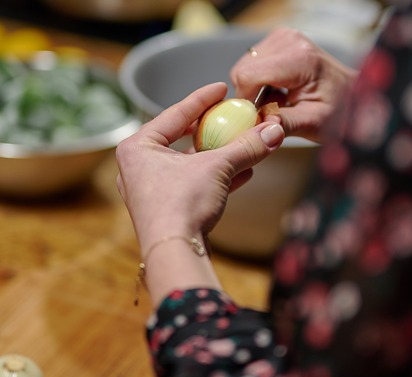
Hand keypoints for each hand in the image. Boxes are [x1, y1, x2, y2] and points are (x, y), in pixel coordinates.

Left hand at [116, 82, 284, 254]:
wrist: (174, 253)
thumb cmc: (181, 205)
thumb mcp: (218, 168)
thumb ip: (246, 147)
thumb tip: (274, 131)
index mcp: (137, 147)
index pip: (174, 113)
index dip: (202, 99)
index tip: (221, 89)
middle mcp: (138, 167)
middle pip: (181, 139)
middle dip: (210, 130)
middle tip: (228, 116)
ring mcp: (150, 191)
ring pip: (189, 164)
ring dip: (219, 155)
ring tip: (243, 145)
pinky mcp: (166, 210)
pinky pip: (193, 184)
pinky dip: (216, 177)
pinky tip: (243, 174)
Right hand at [230, 27, 357, 143]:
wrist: (353, 95)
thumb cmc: (339, 111)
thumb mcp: (314, 124)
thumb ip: (286, 124)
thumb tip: (263, 126)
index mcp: (300, 59)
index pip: (248, 75)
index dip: (246, 102)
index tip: (258, 120)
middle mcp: (290, 40)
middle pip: (243, 71)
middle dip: (252, 97)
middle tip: (274, 112)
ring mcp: (284, 37)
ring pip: (244, 68)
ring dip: (256, 90)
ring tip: (281, 101)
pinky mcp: (279, 40)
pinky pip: (252, 64)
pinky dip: (260, 82)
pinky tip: (280, 91)